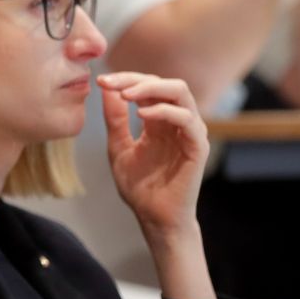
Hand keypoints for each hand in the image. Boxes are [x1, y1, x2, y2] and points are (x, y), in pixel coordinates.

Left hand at [100, 72, 209, 238]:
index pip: (147, 86)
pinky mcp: (198, 147)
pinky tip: (142, 116)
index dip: (125, 79)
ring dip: (151, 89)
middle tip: (111, 84)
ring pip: (180, 92)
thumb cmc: (140, 187)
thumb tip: (106, 88)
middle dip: (135, 79)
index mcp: (159, 120)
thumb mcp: (118, 147)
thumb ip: (115, 119)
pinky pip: (188, 119)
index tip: (101, 80)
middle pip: (164, 83)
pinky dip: (165, 112)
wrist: (154, 219)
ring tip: (126, 95)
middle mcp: (177, 121)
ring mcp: (190, 132)